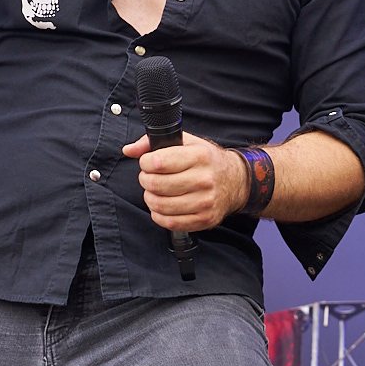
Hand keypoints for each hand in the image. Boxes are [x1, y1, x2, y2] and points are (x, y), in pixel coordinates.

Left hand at [120, 132, 244, 232]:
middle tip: (150, 178)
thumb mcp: (186, 143)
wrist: (235, 181)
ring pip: (160, 205)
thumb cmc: (206, 161)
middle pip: (156, 185)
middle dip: (146, 181)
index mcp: (199, 156)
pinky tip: (163, 206)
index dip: (145, 163)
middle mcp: (204, 179)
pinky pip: (170, 222)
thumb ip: (154, 143)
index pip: (157, 162)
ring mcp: (205, 202)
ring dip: (150, 199)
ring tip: (155, 192)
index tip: (148, 163)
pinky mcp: (204, 219)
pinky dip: (159, 215)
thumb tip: (129, 150)